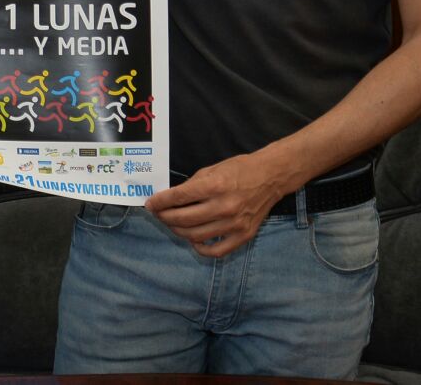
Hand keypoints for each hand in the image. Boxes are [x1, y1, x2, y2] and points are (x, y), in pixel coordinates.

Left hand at [145, 152, 286, 256]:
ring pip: (196, 236)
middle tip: (157, 214)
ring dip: (177, 231)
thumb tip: (169, 198)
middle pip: (184, 219)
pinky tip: (193, 240)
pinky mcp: (244, 236)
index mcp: (214, 186)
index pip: (179, 197)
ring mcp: (234, 224)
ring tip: (172, 224)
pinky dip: (200, 249)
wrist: (271, 177)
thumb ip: (191, 185)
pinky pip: (217, 251)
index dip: (160, 202)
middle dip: (164, 217)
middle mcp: (224, 207)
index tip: (149, 204)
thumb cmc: (239, 169)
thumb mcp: (211, 169)